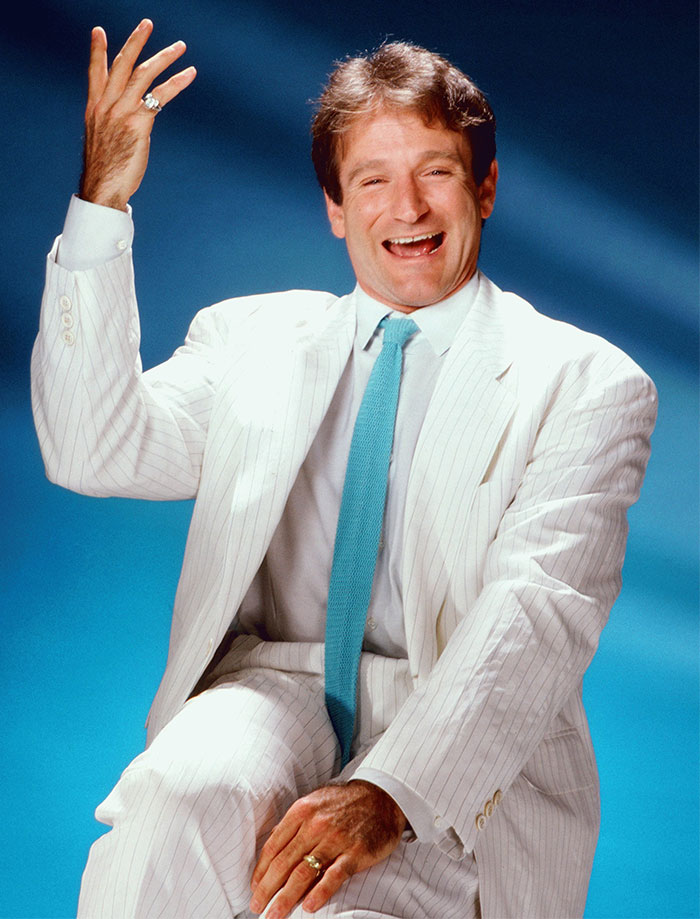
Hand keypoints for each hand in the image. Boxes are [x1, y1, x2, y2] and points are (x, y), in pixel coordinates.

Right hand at [79, 19, 195, 210]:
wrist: (103, 189)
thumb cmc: (105, 173)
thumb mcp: (101, 144)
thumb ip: (110, 128)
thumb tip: (122, 129)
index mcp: (94, 110)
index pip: (95, 73)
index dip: (97, 51)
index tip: (99, 31)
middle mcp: (106, 106)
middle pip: (122, 65)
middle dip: (136, 42)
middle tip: (147, 23)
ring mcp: (122, 113)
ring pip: (143, 74)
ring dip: (164, 57)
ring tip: (179, 47)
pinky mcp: (138, 123)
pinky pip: (160, 96)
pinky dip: (177, 82)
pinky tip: (189, 73)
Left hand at [249, 780, 405, 917]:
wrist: (381, 796)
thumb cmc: (343, 802)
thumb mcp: (314, 802)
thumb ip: (293, 823)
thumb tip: (271, 845)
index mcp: (301, 811)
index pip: (273, 846)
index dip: (261, 871)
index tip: (254, 889)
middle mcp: (315, 824)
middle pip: (284, 862)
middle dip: (267, 889)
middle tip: (257, 908)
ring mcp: (336, 838)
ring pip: (304, 872)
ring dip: (286, 897)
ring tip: (275, 914)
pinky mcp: (356, 852)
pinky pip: (335, 876)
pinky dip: (320, 892)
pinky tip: (308, 907)